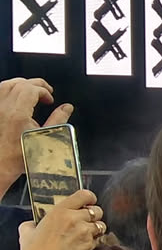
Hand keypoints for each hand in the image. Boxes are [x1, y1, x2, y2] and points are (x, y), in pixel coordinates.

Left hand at [0, 76, 71, 194]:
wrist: (1, 165)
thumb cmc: (18, 157)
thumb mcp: (44, 138)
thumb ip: (58, 120)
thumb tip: (67, 108)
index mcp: (18, 113)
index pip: (31, 89)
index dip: (44, 91)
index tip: (50, 99)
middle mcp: (4, 108)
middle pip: (19, 84)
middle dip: (35, 84)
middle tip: (45, 91)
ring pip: (6, 85)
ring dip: (20, 84)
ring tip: (30, 90)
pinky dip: (8, 90)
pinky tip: (15, 96)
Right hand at [17, 189, 103, 249]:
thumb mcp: (27, 231)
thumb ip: (32, 223)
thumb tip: (33, 223)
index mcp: (60, 210)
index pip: (84, 195)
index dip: (89, 198)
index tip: (88, 202)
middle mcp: (74, 218)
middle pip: (97, 210)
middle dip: (94, 215)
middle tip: (86, 221)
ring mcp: (84, 231)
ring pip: (100, 224)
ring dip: (96, 228)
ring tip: (86, 234)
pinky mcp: (89, 244)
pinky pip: (99, 238)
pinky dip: (94, 241)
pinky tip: (84, 245)